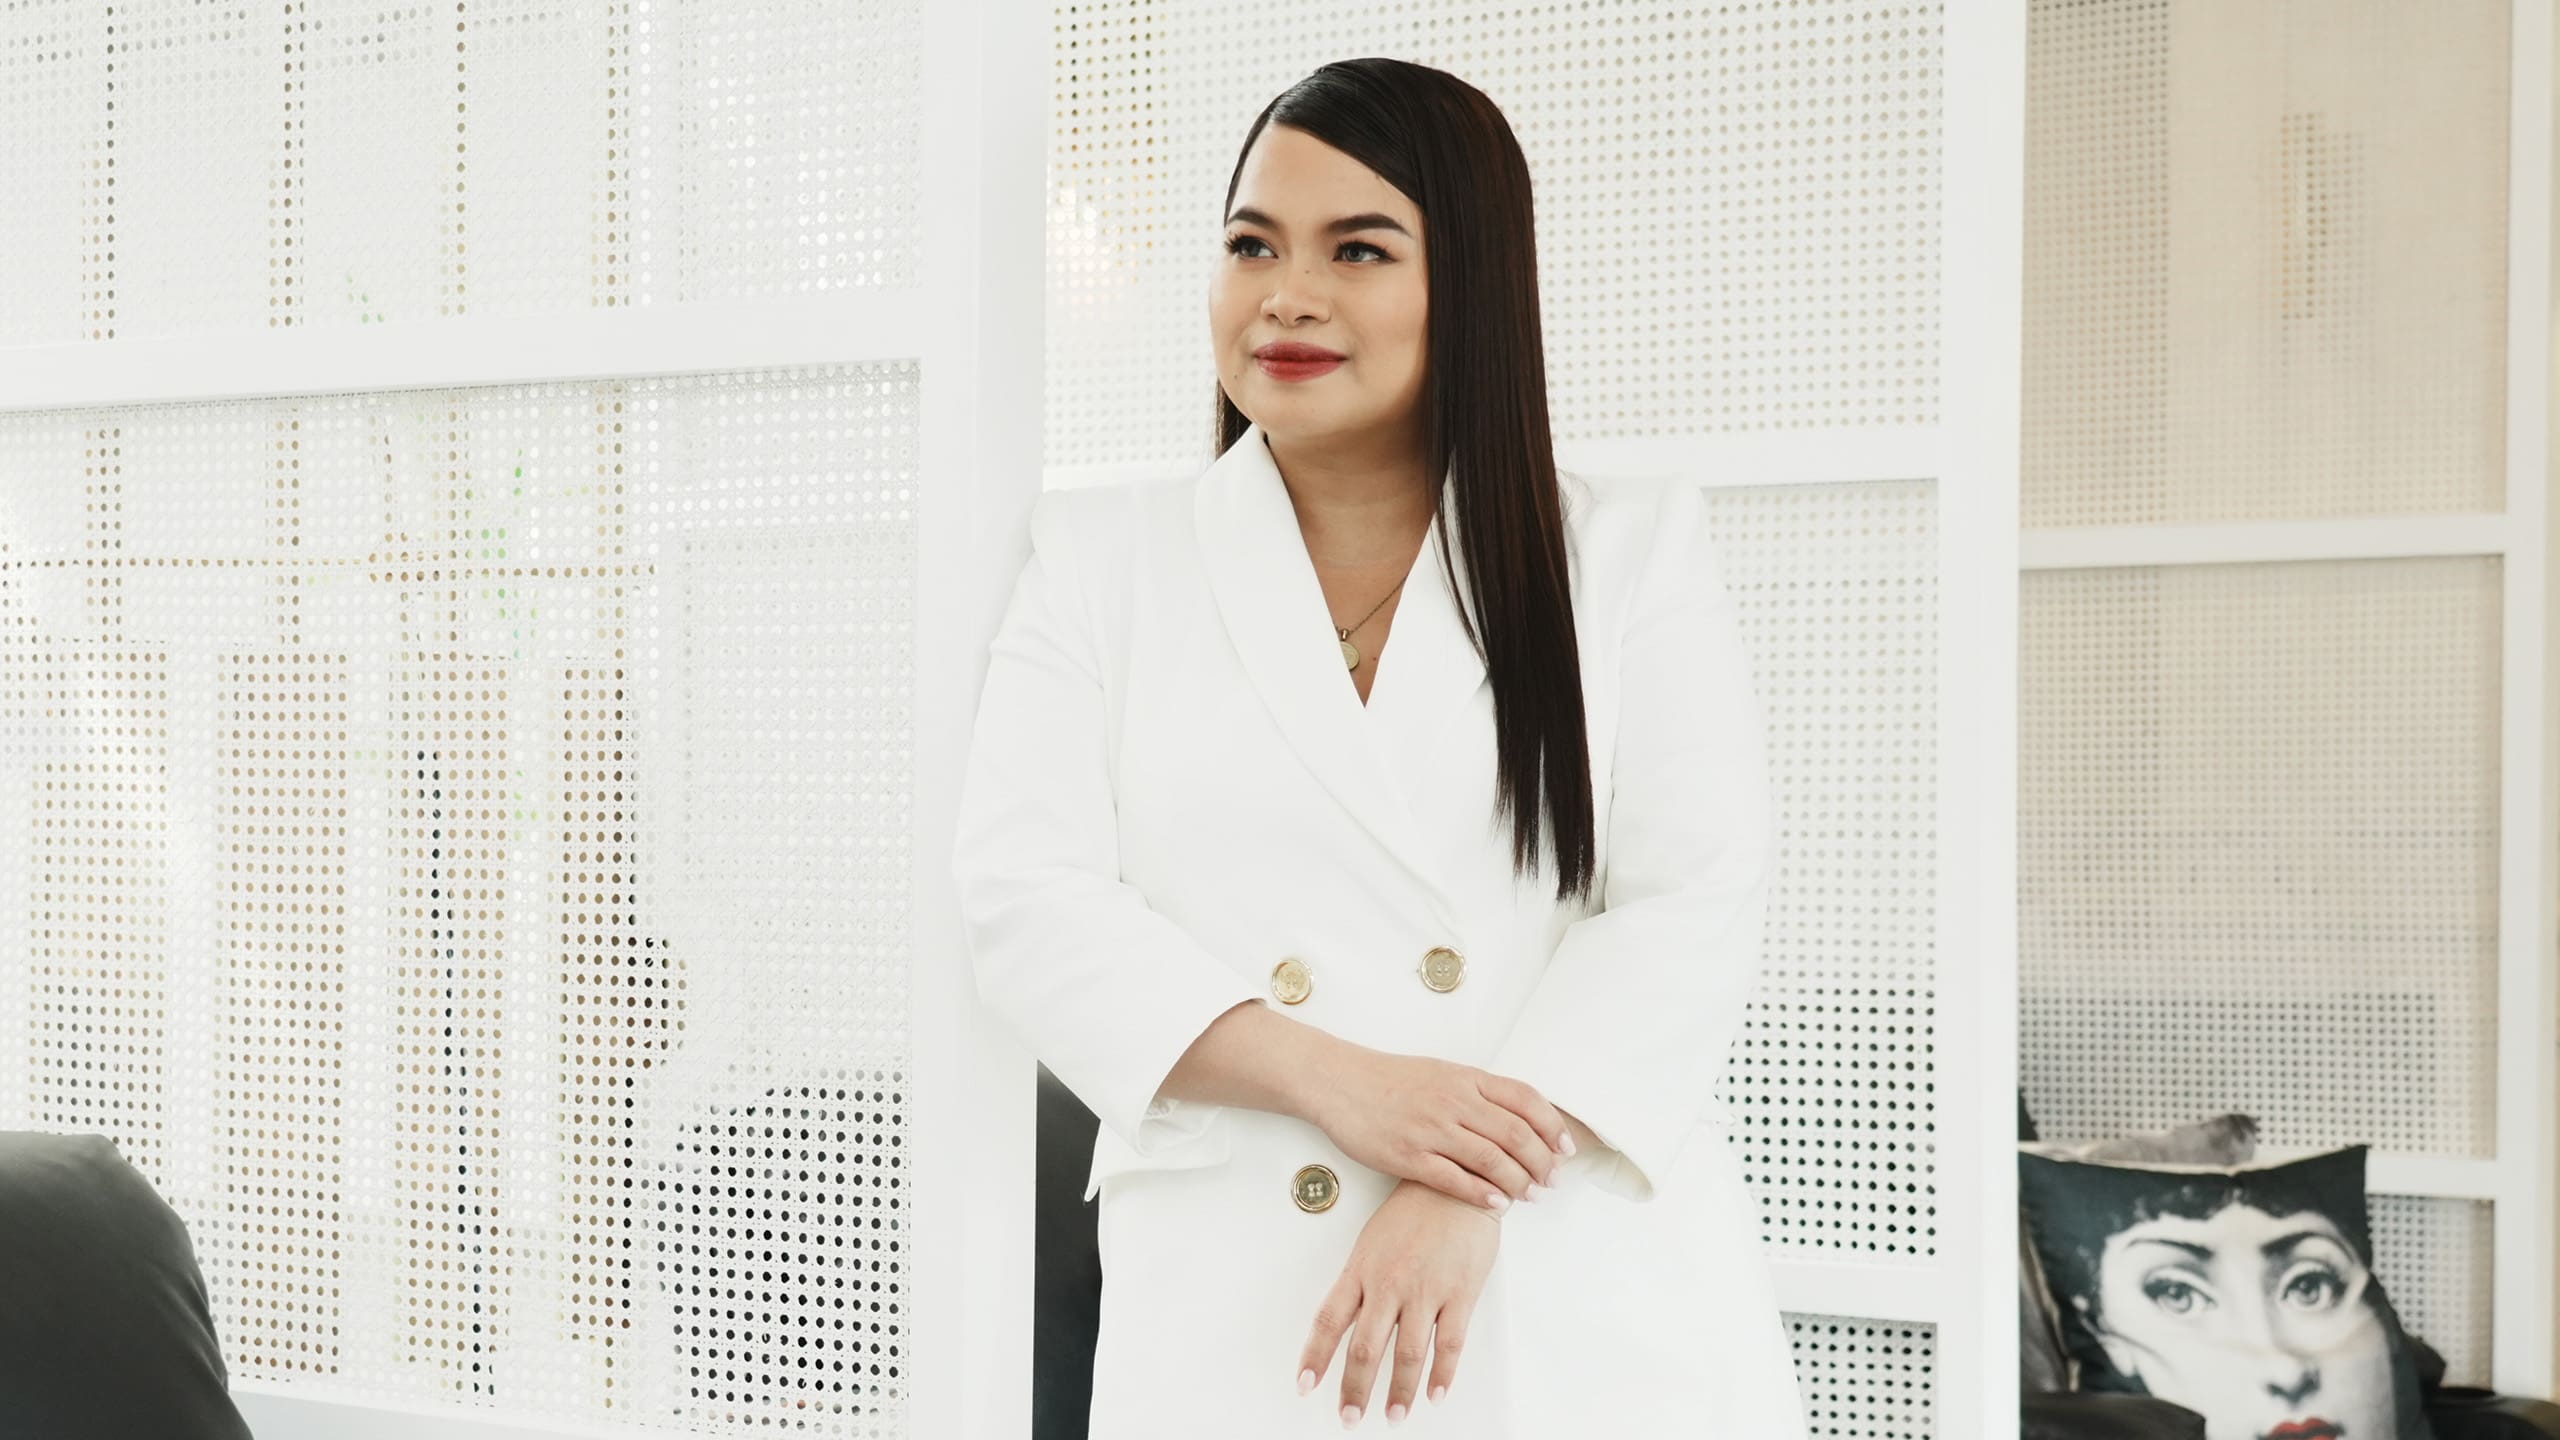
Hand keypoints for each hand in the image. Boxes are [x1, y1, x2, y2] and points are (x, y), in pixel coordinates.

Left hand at [1297, 1178, 1501, 1426]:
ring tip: (1393, 1415)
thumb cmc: (1414, 1210)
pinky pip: (1449, 1344)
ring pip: (1407, 1354)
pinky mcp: (1459, 1293)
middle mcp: (1389, 1283)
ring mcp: (1424, 1290)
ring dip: (1398, 1392)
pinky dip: (1442, 1375)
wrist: (1457, 1183)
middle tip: (1349, 1418)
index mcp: (1362, 1270)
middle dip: (1355, 1389)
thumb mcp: (1373, 1241)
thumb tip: (1346, 1320)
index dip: (1315, 1357)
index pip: (1330, 1321)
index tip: (1305, 1385)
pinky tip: (1435, 1394)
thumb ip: (1360, 1282)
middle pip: (1365, 1348)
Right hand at [1309, 1047, 1574, 1213]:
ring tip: (1531, 1196)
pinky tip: (1497, 1203)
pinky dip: (1481, 1193)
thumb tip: (1518, 1117)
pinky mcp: (1407, 1155)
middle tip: (1552, 1181)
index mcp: (1466, 1078)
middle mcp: (1453, 1100)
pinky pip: (1453, 1179)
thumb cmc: (1390, 1080)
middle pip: (1515, 1133)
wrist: (1339, 1082)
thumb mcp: (1441, 1073)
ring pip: (1490, 1158)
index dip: (1552, 1126)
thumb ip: (1477, 1092)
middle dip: (1541, 1161)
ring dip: (1518, 1181)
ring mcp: (1430, 1128)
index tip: (1566, 1149)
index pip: (1525, 1099)